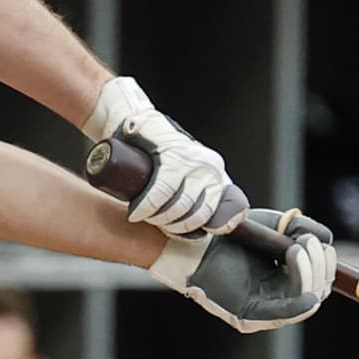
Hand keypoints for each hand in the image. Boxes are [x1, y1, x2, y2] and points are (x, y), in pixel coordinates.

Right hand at [81, 76, 244, 235]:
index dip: (200, 231)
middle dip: (171, 227)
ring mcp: (194, 160)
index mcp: (217, 177)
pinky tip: (137, 211)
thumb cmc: (156, 154)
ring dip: (157, 218)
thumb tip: (196, 233)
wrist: (135, 125)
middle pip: (196, 215)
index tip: (181, 234)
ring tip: (143, 216)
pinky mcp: (173, 154)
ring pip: (179, 206)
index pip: (224, 216)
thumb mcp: (184, 178)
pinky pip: (162, 191)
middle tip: (153, 223)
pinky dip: (148, 206)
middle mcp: (211, 168)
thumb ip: (194, 200)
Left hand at [156, 211, 336, 333]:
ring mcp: (265, 309)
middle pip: (319, 290)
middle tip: (306, 241)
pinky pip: (287, 313)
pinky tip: (305, 284)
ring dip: (309, 271)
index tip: (320, 241)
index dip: (327, 263)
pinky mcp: (250, 315)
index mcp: (286, 281)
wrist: (197, 240)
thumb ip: (304, 229)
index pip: (320, 279)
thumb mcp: (275, 225)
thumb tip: (326, 241)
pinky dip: (301, 299)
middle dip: (321, 265)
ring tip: (294, 247)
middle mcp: (278, 298)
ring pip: (308, 298)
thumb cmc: (233, 234)